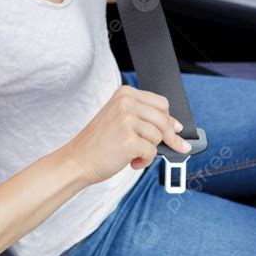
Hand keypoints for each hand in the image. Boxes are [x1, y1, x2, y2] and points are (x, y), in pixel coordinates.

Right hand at [63, 85, 190, 186]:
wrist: (77, 160)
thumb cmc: (98, 142)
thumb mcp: (119, 119)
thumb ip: (145, 118)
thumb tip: (177, 128)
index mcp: (125, 94)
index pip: (161, 103)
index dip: (169, 120)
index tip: (175, 131)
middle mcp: (126, 103)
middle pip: (164, 119)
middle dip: (167, 138)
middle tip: (157, 148)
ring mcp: (127, 120)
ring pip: (159, 136)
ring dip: (150, 150)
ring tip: (132, 153)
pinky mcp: (129, 140)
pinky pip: (152, 152)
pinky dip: (145, 161)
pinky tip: (131, 161)